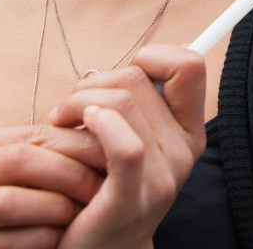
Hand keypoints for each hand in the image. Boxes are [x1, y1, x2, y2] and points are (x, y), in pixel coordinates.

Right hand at [0, 123, 104, 248]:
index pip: (27, 136)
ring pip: (5, 201)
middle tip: (102, 187)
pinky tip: (58, 240)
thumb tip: (105, 124)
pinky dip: (36, 239)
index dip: (75, 145)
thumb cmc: (0, 219)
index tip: (110, 156)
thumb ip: (43, 152)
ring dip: (53, 207)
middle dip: (67, 173)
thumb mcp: (15, 179)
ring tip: (80, 215)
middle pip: (16, 160)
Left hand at [46, 44, 207, 248]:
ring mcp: (161, 179)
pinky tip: (72, 127)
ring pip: (121, 103)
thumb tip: (160, 54)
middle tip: (73, 108)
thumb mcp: (136, 142)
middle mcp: (182, 153)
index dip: (154, 56)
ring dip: (78, 101)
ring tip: (63, 121)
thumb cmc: (103, 189)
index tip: (123, 79)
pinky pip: (123, 143)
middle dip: (95, 83)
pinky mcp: (130, 199)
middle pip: (138, 79)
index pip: (189, 66)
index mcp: (188, 133)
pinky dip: (95, 122)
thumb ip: (145, 103)